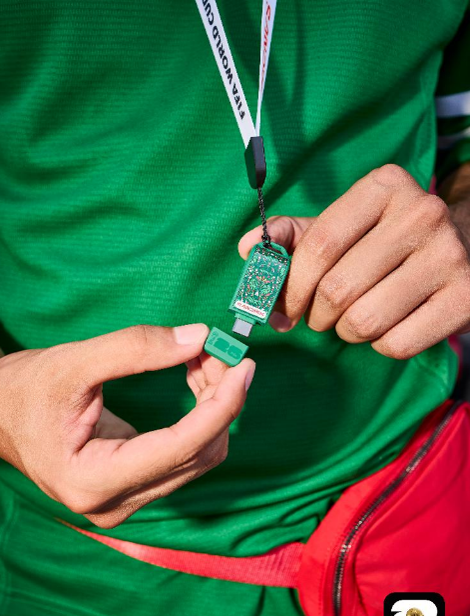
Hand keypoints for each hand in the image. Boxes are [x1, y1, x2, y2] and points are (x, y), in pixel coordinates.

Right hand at [0, 324, 254, 527]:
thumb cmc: (26, 390)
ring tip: (204, 360)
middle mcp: (115, 504)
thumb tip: (200, 337)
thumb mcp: (74, 362)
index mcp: (94, 481)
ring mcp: (126, 502)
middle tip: (219, 350)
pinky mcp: (134, 489)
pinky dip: (200, 417)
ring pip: (199, 457)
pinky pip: (186, 456)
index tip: (244, 367)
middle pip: (199, 455)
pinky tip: (195, 381)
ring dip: (213, 407)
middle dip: (219, 401)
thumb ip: (135, 348)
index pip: (181, 448)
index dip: (221, 406)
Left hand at [239, 164, 469, 358]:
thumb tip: (248, 248)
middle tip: (319, 317)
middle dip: (316, 315)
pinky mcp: (465, 297)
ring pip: (365, 320)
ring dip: (346, 332)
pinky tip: (386, 328)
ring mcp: (448, 256)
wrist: (463, 244)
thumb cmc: (385, 240)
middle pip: (338, 288)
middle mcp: (422, 214)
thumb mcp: (341, 225)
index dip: (292, 286)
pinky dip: (380, 346)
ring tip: (352, 321)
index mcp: (384, 187)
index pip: (319, 245)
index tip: (284, 307)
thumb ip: (293, 235)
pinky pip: (398, 343)